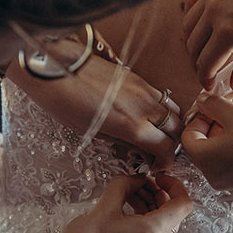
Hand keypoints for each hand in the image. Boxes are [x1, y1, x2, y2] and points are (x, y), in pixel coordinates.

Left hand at [9, 52, 183, 169]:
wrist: (56, 68)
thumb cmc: (66, 101)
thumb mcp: (92, 132)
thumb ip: (121, 141)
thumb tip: (136, 146)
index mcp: (132, 125)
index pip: (166, 147)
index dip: (166, 161)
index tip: (157, 165)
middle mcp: (144, 106)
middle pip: (176, 127)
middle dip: (173, 142)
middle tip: (159, 151)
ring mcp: (143, 88)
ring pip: (173, 109)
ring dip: (170, 123)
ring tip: (157, 132)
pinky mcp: (136, 76)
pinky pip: (160, 95)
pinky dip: (161, 107)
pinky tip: (146, 113)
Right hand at [41, 174, 193, 232]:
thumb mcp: (103, 207)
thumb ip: (125, 186)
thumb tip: (136, 179)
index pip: (183, 204)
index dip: (174, 185)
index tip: (158, 177)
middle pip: (174, 215)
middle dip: (160, 194)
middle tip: (140, 183)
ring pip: (164, 226)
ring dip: (152, 207)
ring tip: (130, 195)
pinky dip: (146, 221)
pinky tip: (126, 212)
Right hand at [180, 0, 232, 90]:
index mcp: (231, 32)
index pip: (206, 64)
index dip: (205, 79)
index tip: (209, 85)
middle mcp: (214, 14)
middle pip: (193, 48)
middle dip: (198, 63)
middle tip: (208, 70)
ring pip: (188, 27)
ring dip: (193, 43)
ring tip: (205, 49)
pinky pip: (190, 4)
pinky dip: (192, 19)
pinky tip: (203, 25)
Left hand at [180, 94, 232, 197]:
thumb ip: (214, 105)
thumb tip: (202, 101)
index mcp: (203, 159)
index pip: (188, 136)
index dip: (200, 119)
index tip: (217, 110)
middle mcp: (211, 176)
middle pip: (203, 147)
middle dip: (215, 129)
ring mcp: (227, 186)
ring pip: (219, 157)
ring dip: (227, 141)